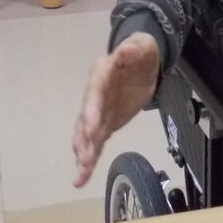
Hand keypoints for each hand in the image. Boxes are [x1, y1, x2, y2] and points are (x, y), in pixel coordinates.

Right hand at [72, 32, 160, 187]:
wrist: (140, 63)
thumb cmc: (140, 52)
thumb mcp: (142, 46)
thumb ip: (134, 49)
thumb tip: (127, 51)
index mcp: (101, 73)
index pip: (95, 93)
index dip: (92, 110)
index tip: (91, 128)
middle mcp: (94, 94)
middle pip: (86, 118)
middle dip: (85, 138)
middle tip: (85, 159)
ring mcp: (97, 111)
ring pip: (87, 135)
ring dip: (84, 153)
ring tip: (81, 175)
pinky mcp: (104, 124)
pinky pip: (96, 143)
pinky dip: (89, 159)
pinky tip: (82, 177)